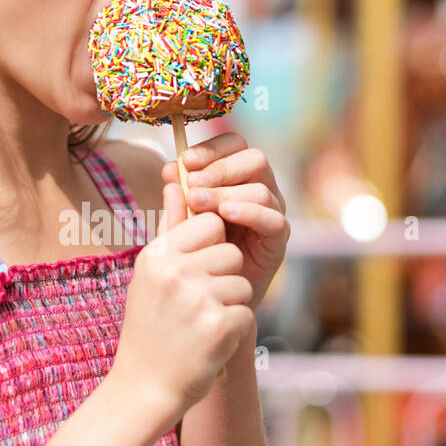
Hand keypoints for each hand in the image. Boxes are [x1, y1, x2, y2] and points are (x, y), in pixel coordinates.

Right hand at [110, 180, 255, 421]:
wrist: (144, 388)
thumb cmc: (150, 327)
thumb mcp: (151, 274)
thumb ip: (170, 227)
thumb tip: (177, 177)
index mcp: (157, 256)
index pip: (208, 223)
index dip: (210, 246)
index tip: (196, 271)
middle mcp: (175, 273)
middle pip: (230, 251)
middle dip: (223, 276)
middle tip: (197, 304)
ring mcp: (198, 298)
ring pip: (241, 282)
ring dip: (230, 304)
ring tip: (200, 324)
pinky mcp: (220, 324)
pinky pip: (246, 313)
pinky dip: (233, 330)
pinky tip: (208, 342)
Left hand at [162, 132, 289, 310]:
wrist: (209, 300)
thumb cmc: (194, 258)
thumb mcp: (179, 226)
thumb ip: (175, 200)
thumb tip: (169, 168)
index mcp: (236, 179)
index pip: (235, 145)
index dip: (212, 148)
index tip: (186, 161)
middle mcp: (258, 191)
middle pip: (254, 159)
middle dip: (220, 168)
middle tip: (192, 184)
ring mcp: (271, 214)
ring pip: (261, 188)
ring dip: (226, 192)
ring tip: (198, 203)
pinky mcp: (277, 240)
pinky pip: (273, 218)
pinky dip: (249, 212)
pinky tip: (225, 215)